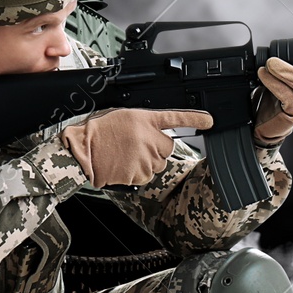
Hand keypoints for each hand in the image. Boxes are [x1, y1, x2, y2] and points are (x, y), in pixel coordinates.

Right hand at [60, 108, 214, 186]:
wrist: (82, 151)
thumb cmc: (96, 132)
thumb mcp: (122, 117)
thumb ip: (142, 124)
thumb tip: (150, 132)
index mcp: (145, 119)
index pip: (176, 117)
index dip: (195, 119)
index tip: (209, 121)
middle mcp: (149, 137)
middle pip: (168, 146)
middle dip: (157, 147)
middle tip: (136, 145)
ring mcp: (146, 157)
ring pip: (158, 163)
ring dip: (147, 161)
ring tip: (125, 154)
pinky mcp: (141, 173)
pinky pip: (147, 175)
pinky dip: (137, 173)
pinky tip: (123, 165)